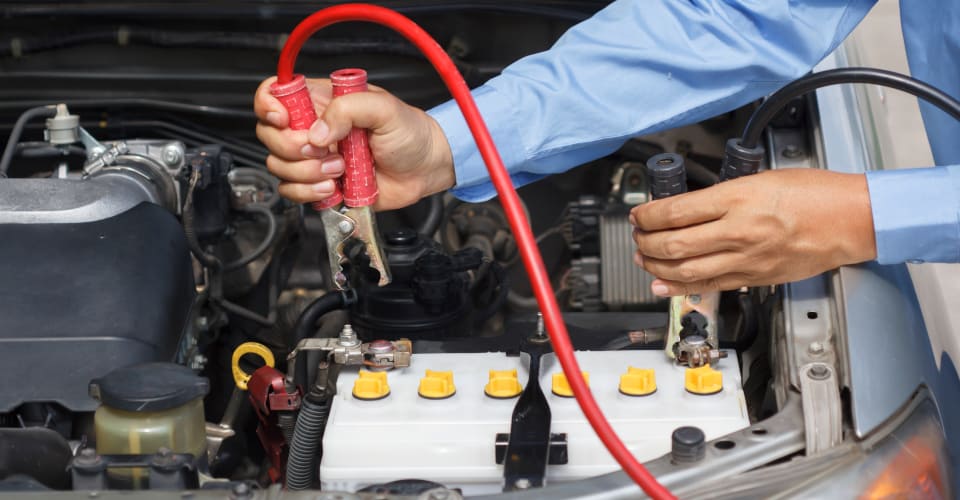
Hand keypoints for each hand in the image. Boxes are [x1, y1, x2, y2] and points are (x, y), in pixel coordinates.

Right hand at [254, 76, 454, 210]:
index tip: (284, 121)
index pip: (273, 94)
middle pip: (270, 135)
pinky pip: (294, 192)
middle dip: (294, 148)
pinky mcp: (320, 185)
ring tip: (339, 170)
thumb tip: (318, 133)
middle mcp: (312, 129)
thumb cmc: (410, 133)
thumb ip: (349, 110)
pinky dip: (310, 193)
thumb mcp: (384, 109)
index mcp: (322, 102)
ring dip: (307, 173)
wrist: (426, 168)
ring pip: (280, 167)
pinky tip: (335, 188)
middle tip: (327, 151)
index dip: (268, 107)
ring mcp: (315, 158)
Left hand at [630, 168, 877, 295]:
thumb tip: (688, 208)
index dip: (647, 215)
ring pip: (685, 270)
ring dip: (656, 266)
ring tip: (643, 258)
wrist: (851, 219)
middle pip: (673, 244)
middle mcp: (739, 230)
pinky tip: (662, 284)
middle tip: (636, 236)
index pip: (676, 211)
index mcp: (738, 199)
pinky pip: (709, 285)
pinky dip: (679, 287)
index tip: (638, 214)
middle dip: (645, 242)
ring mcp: (746, 258)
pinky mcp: (755, 278)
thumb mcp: (760, 179)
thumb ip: (722, 196)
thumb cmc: (815, 195)